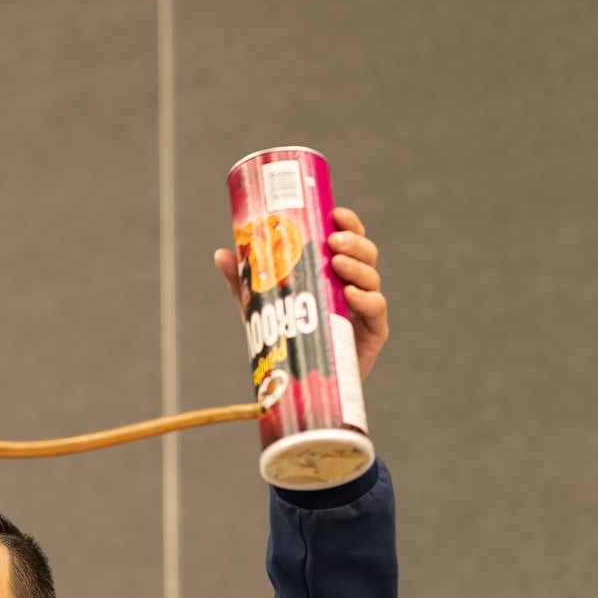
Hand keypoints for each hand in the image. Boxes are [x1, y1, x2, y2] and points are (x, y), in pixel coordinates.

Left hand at [212, 205, 389, 380]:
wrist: (303, 384)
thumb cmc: (289, 340)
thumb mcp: (263, 307)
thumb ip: (245, 282)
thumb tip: (221, 253)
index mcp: (335, 274)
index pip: (349, 241)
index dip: (348, 224)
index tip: (336, 213)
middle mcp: (355, 286)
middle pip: (366, 255)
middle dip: (353, 242)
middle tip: (334, 241)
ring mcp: (366, 309)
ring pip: (371, 278)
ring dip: (357, 267)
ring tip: (337, 263)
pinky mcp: (373, 333)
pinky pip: (376, 310)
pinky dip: (366, 299)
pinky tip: (350, 293)